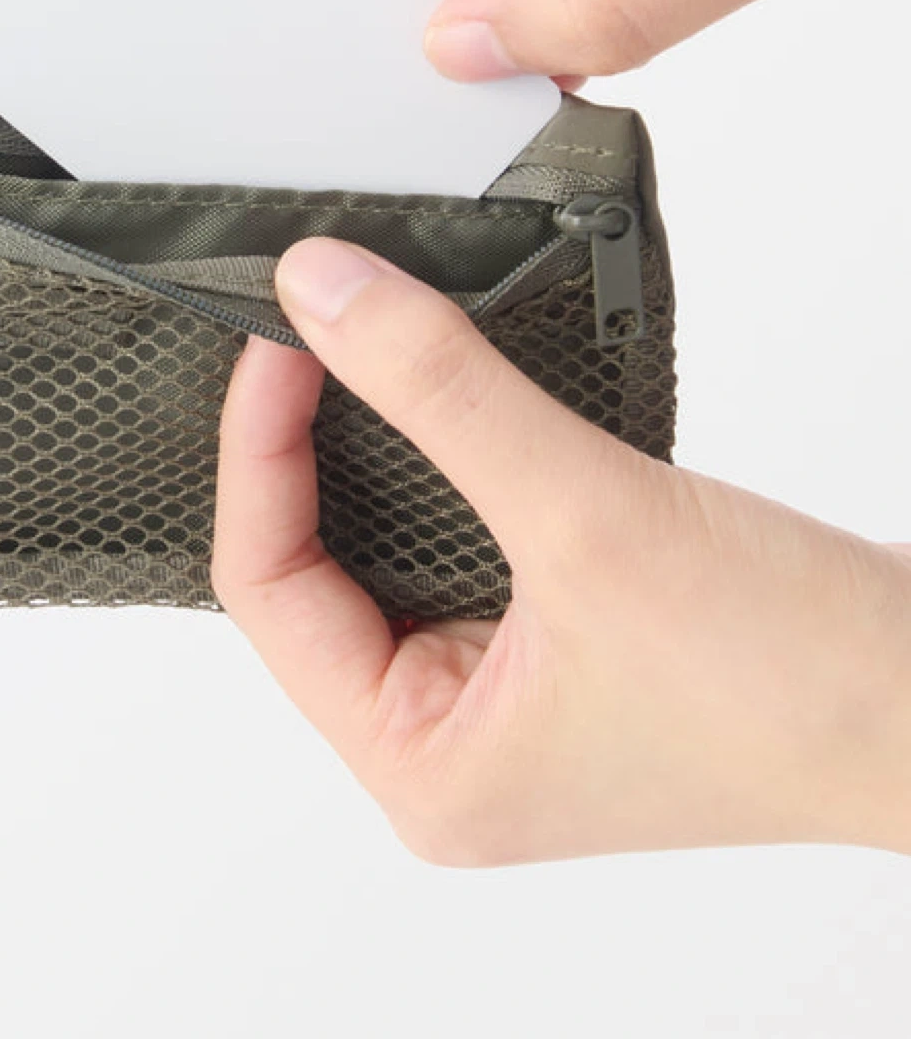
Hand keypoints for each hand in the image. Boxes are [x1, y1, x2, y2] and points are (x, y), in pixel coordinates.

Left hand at [212, 237, 910, 863]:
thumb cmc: (802, 678)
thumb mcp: (588, 517)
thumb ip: (440, 393)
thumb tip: (323, 294)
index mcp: (421, 766)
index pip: (270, 587)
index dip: (257, 451)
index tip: (279, 337)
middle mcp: (445, 741)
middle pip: (307, 570)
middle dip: (296, 445)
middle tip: (303, 330)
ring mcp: (499, 695)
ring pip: (377, 546)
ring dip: (364, 445)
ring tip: (351, 344)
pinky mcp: (549, 645)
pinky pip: (450, 536)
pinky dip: (438, 459)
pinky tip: (433, 395)